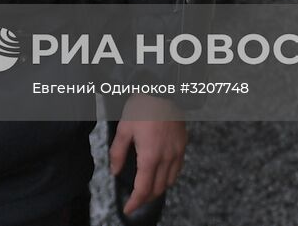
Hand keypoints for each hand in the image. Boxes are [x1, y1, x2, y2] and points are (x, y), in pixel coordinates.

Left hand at [110, 97, 186, 217]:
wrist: (163, 89)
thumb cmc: (143, 106)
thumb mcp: (124, 128)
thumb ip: (118, 152)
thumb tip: (115, 171)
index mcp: (150, 156)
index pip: (143, 189)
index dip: (135, 202)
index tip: (128, 208)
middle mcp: (167, 157)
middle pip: (157, 189)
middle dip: (145, 198)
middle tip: (134, 200)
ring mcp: (177, 152)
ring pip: (170, 181)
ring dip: (158, 189)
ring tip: (146, 190)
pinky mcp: (183, 145)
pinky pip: (178, 169)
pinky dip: (169, 178)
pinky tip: (161, 174)